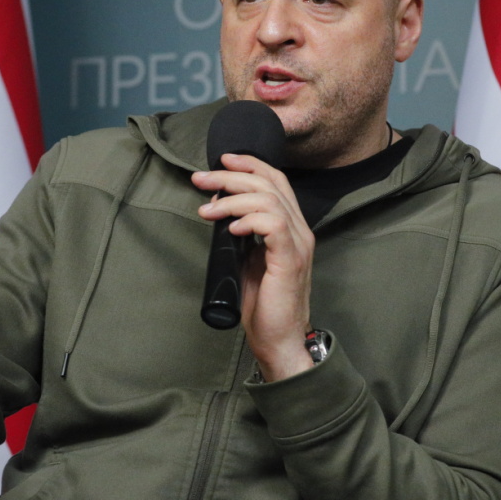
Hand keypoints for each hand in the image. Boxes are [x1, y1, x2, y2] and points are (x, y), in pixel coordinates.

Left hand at [192, 155, 314, 380]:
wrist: (279, 340)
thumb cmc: (263, 305)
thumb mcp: (248, 260)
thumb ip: (241, 234)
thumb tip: (218, 210)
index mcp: (291, 227)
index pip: (276, 181)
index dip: (250, 164)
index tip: (221, 161)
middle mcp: (300, 230)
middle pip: (270, 184)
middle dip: (231, 176)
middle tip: (201, 180)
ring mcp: (298, 244)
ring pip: (269, 200)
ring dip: (232, 199)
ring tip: (207, 210)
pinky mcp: (291, 260)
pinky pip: (273, 224)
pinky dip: (248, 220)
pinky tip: (231, 228)